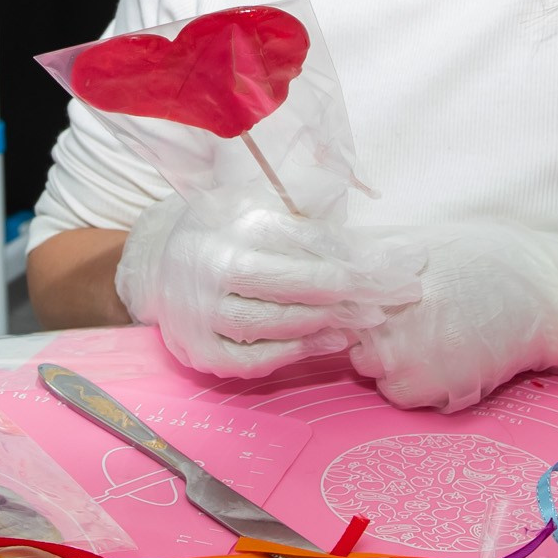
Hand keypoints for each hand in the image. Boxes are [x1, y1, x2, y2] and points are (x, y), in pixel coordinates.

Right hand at [115, 186, 422, 377]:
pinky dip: (294, 353)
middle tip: (396, 296)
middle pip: (293, 284)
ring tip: (367, 319)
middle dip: (352, 292)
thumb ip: (306, 200)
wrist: (158, 261)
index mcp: (235, 222)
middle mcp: (214, 266)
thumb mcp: (260, 197)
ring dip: (327, 324)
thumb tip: (358, 202)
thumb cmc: (226, 226)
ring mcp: (201, 313)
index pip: (307, 241)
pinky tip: (330, 341)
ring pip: (274, 324)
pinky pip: (252, 359)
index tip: (399, 264)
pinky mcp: (198, 349)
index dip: (357, 254)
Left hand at [349, 223, 557, 410]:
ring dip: (393, 362)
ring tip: (434, 338)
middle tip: (413, 319)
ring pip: (372, 371)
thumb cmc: (491, 260)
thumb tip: (336, 256)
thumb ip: (377, 254)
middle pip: (352, 339)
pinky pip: (400, 396)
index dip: (354, 306)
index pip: (337, 304)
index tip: (374, 304)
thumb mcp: (425, 241)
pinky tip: (447, 359)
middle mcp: (383, 323)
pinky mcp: (428, 390)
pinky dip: (418, 384)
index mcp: (379, 281)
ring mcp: (403, 360)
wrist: (545, 295)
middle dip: (373, 332)